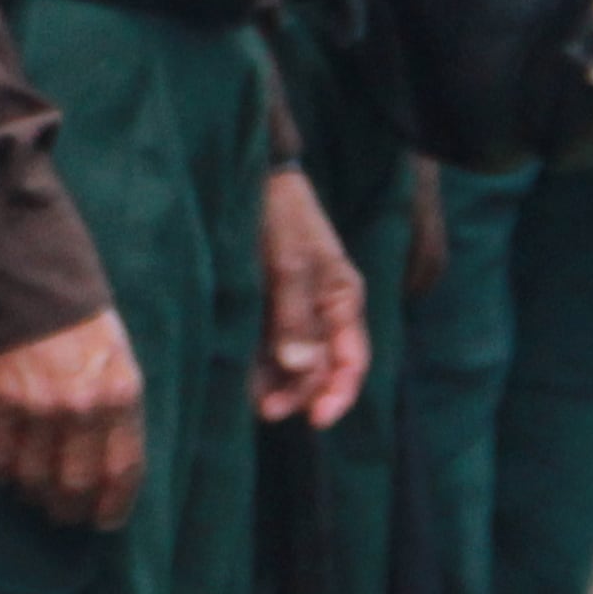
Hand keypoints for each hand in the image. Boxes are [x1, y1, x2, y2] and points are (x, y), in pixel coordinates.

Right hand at [0, 309, 146, 528]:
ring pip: (35, 475)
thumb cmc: (88, 334)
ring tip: (32, 497)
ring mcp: (40, 404)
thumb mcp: (122, 371)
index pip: (122, 471)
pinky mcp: (2, 396)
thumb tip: (109, 475)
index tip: (103, 522)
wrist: (39, 289)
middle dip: (69, 509)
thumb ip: (122, 420)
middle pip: (76, 483)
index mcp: (120, 399)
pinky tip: (1, 475)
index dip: (113, 505)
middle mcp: (82, 408)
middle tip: (63, 514)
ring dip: (33, 495)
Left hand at [255, 168, 368, 426]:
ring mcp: (296, 305)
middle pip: (321, 365)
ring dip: (277, 381)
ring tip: (250, 398)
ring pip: (294, 358)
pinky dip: (260, 361)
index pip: (352, 359)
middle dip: (299, 391)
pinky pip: (271, 341)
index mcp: (343, 298)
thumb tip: (302, 365)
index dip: (337, 393)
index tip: (315, 419)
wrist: (250, 174)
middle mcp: (324, 307)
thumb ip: (295, 313)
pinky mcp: (269, 300)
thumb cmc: (278, 214)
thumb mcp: (288, 262)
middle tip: (266, 408)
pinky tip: (240, 375)